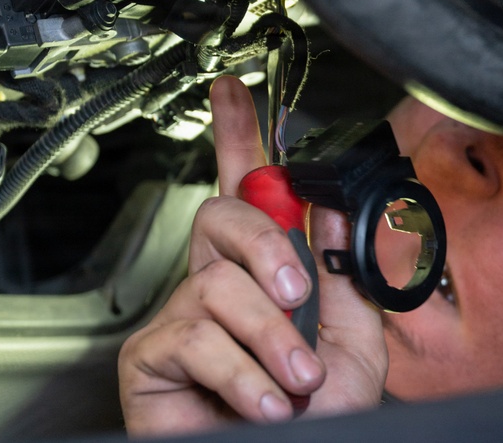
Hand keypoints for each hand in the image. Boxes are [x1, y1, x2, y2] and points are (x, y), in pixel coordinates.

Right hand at [119, 76, 386, 435]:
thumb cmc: (319, 423)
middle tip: (300, 295)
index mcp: (263, 276)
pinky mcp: (149, 359)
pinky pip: (195, 335)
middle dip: (267, 247)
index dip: (239, 138)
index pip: (245, 193)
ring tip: (296, 381)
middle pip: (220, 214)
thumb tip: (333, 205)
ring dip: (271, 336)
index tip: (234, 92)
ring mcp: (179, 320)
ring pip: (218, 283)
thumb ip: (343, 274)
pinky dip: (242, 371)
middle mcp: (216, 287)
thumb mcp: (353, 343)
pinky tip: (265, 401)